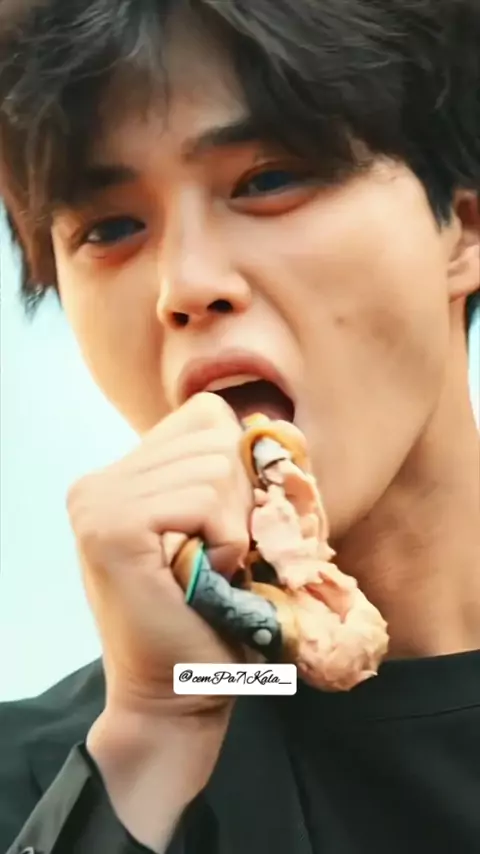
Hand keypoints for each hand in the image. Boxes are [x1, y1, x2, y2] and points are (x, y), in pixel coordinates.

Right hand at [67, 393, 251, 716]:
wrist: (175, 695)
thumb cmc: (211, 615)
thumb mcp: (222, 527)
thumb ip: (235, 472)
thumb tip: (275, 429)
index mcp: (121, 475)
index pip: (206, 416)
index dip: (242, 467)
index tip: (231, 526)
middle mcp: (98, 481)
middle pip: (215, 434)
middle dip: (243, 498)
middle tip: (221, 555)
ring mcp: (97, 501)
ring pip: (215, 465)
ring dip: (236, 525)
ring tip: (211, 568)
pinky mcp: (110, 526)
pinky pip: (203, 498)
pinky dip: (227, 538)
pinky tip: (207, 574)